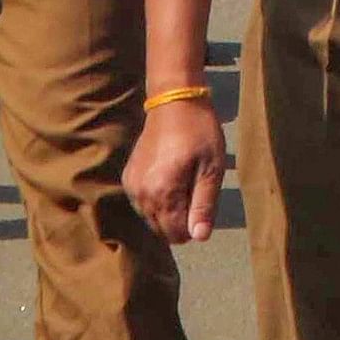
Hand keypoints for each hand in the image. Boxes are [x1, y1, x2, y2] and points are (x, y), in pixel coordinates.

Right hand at [126, 95, 226, 246]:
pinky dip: (156, 199)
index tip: (202, 199)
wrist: (174, 102)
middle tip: (193, 187)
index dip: (195, 225)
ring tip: (182, 180)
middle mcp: (141, 194)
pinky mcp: (128, 178)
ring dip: (168, 210)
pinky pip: (143, 204)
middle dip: (181, 218)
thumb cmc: (199, 133)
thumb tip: (199, 237)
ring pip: (152, 219)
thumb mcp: (212, 169)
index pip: (177, 234)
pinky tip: (168, 177)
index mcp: (162, 193)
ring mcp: (131, 186)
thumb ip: (204, 206)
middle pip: (163, 230)